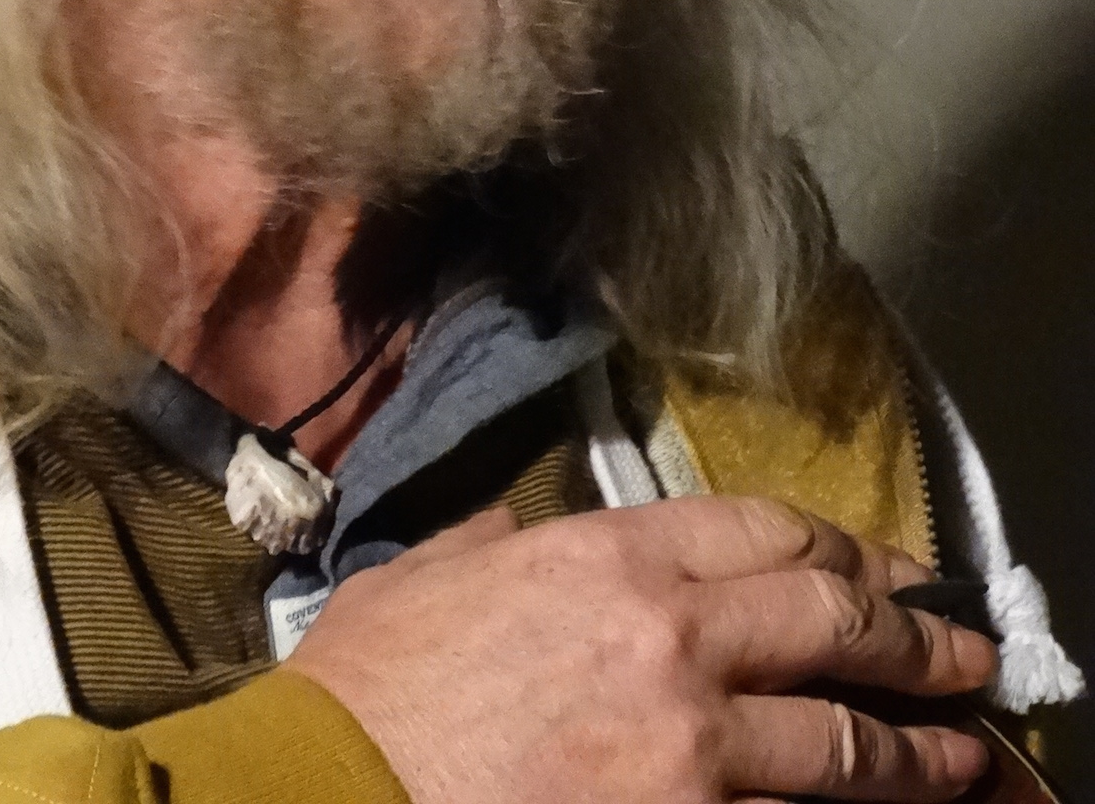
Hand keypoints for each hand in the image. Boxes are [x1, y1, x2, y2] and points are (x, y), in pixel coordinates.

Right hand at [286, 495, 997, 802]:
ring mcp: (688, 738)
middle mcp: (667, 630)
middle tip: (961, 647)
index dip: (840, 540)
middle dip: (910, 631)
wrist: (338, 794)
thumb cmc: (370, 688)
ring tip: (962, 751)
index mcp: (606, 553)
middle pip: (828, 613)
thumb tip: (511, 532)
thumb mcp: (427, 574)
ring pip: (840, 735)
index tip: (880, 563)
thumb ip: (490, 541)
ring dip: (917, 745)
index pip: (763, 525)